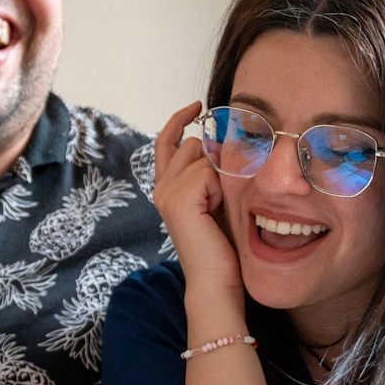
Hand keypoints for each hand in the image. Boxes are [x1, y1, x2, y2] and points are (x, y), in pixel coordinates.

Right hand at [153, 103, 242, 299]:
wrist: (217, 280)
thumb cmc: (224, 245)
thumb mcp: (218, 198)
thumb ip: (212, 171)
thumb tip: (218, 138)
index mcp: (167, 187)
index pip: (168, 140)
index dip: (180, 119)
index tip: (198, 105)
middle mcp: (161, 187)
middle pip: (190, 144)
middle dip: (213, 158)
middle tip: (222, 195)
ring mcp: (166, 193)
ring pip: (199, 156)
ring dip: (219, 175)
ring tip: (219, 208)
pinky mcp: (177, 201)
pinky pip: (206, 171)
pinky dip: (219, 187)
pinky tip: (217, 211)